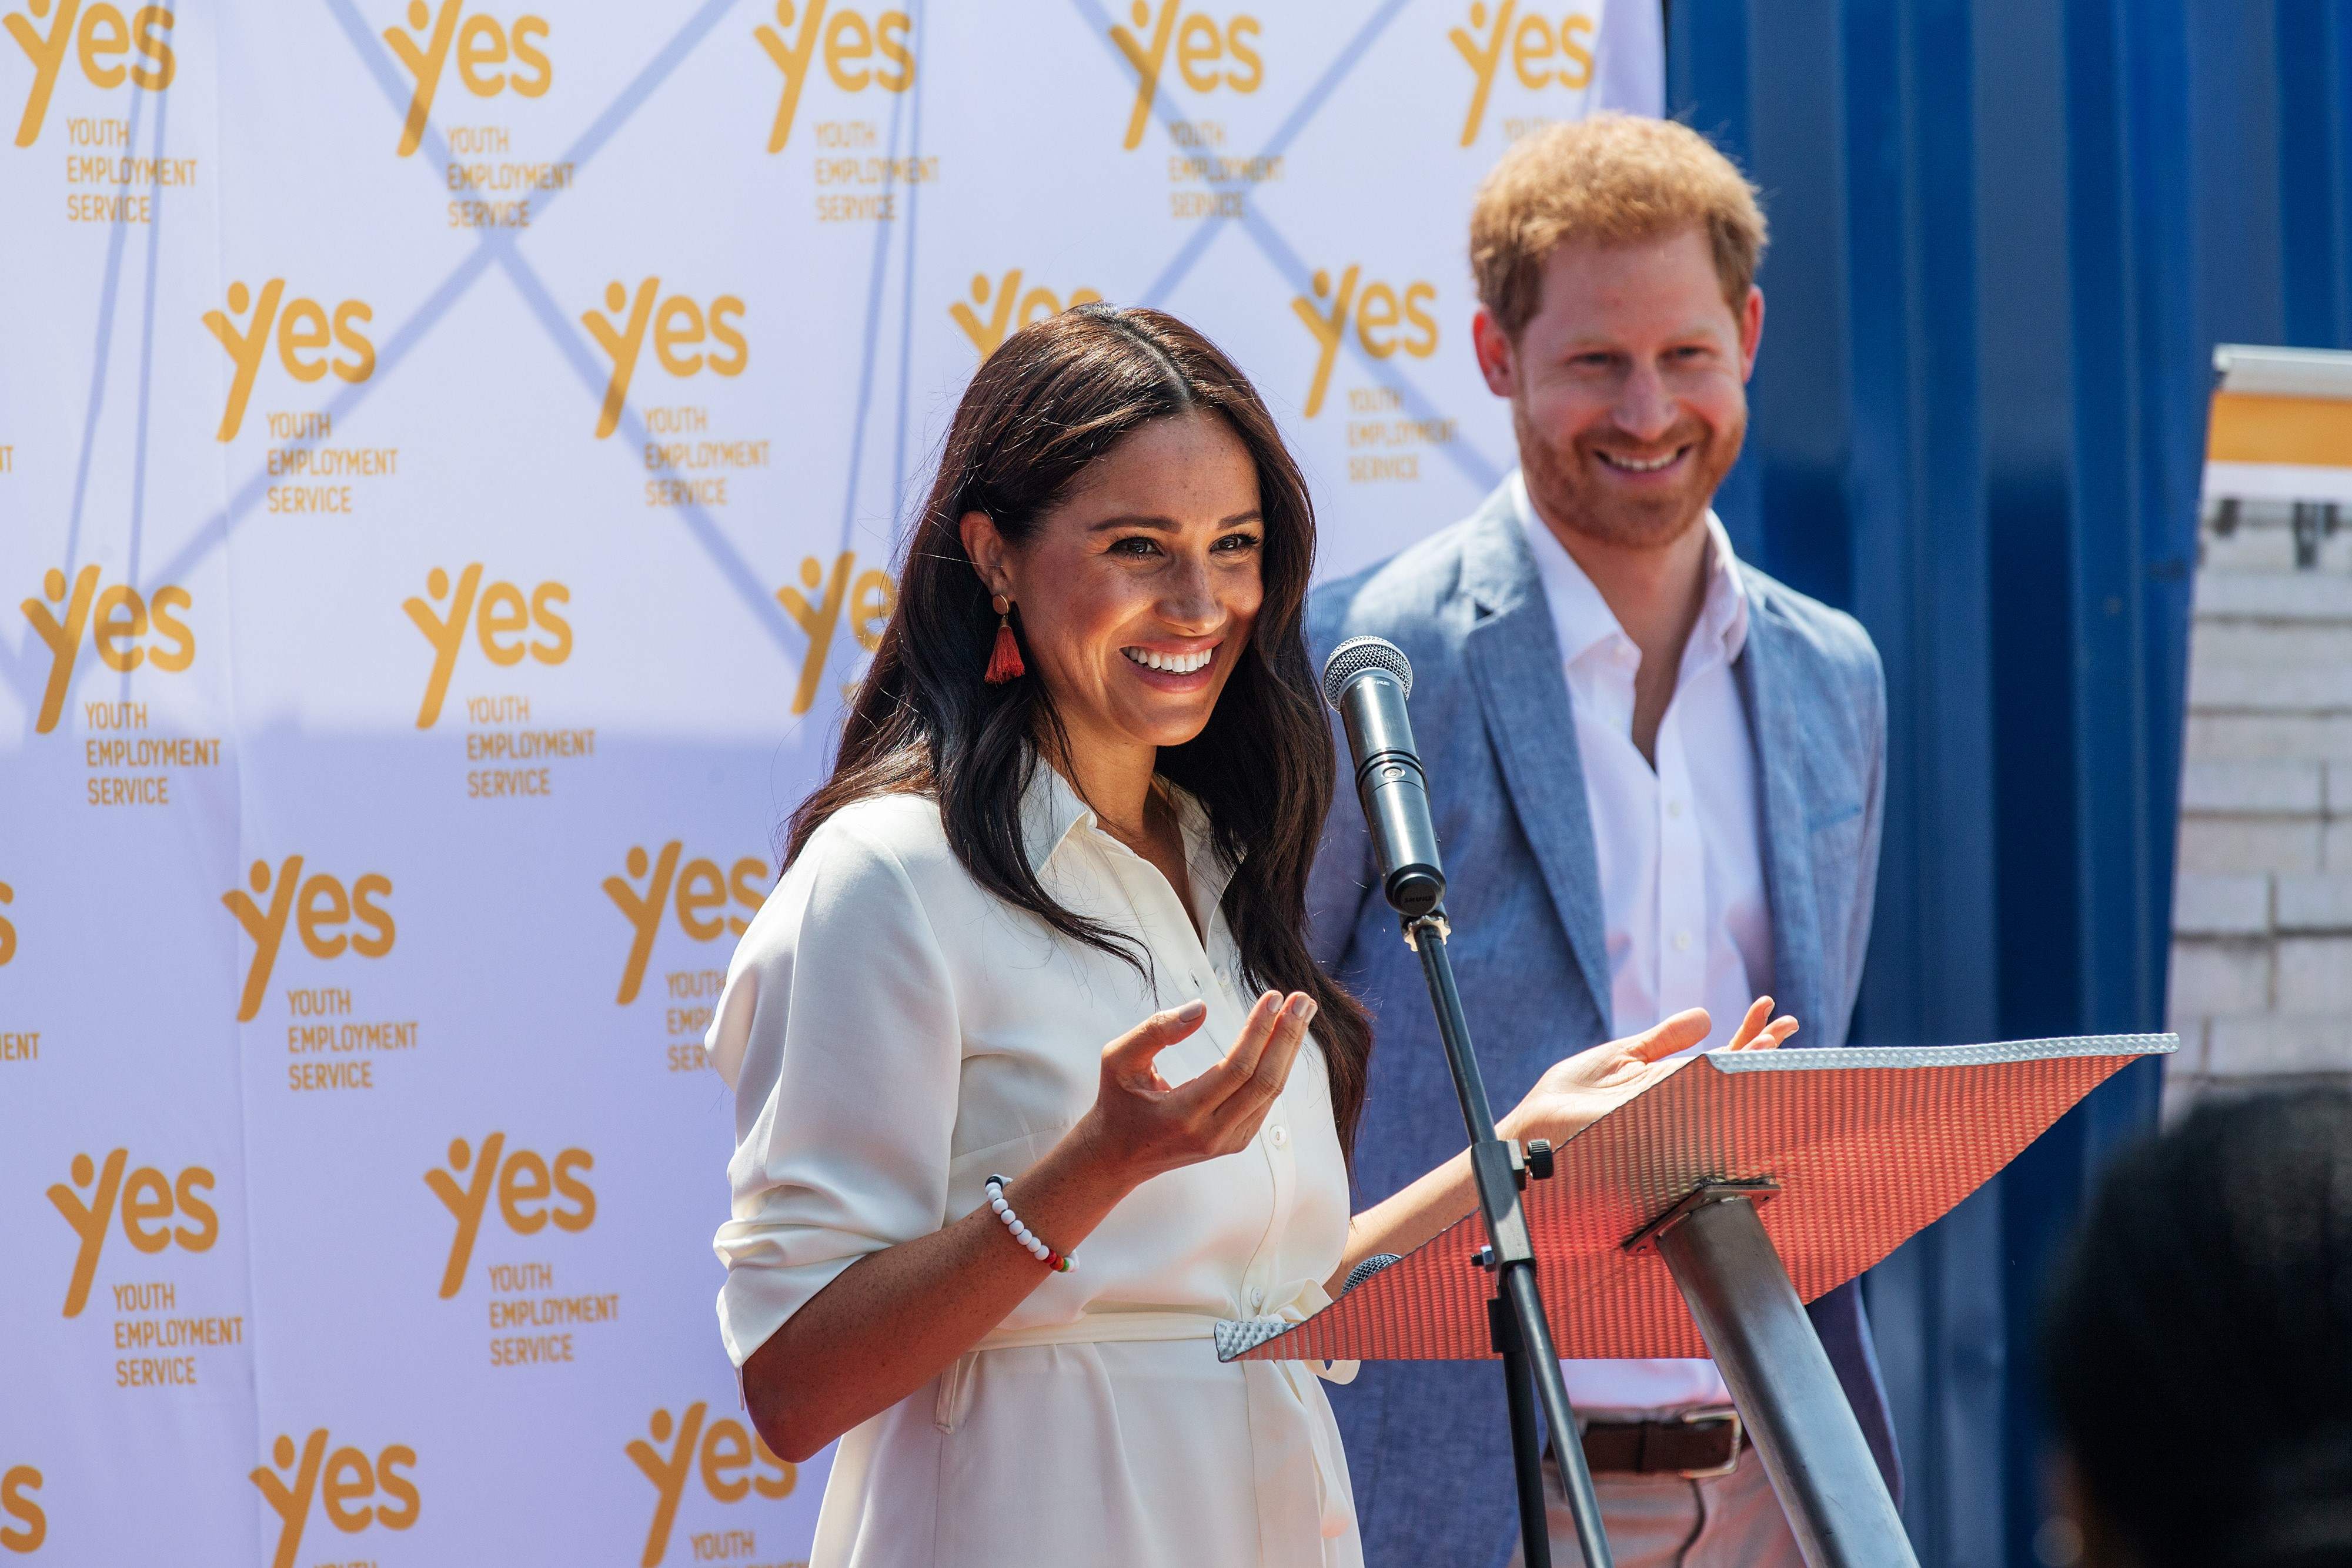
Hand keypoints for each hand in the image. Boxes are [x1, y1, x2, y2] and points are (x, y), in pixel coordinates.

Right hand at [1075, 991, 1317, 1185]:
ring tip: (1301, 1012)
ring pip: (1272, 1092)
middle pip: (1265, 1081)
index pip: (1236, 1069)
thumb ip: (1155, 1031)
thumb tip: (1201, 1009)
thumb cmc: (1118, 1102)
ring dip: (1289, 1049)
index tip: (1272, 998)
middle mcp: (1212, 1133)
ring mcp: (1228, 1141)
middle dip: (1287, 1036)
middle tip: (1302, 1000)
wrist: (1118, 1157)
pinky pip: (1266, 1101)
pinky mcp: (1236, 1141)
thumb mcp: (1117, 1059)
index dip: (1259, 1031)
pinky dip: (1280, 1067)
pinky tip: (1286, 1040)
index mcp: (1183, 1114)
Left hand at [1497, 997, 1796, 1146]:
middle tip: (1787, 1023)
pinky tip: (1736, 1071)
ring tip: (1773, 1041)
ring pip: (1723, 1092)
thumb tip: (1706, 1016)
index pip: (1722, 1055)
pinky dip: (1719, 1094)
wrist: (1540, 1123)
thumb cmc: (1575, 1092)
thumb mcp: (1625, 1053)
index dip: (1747, 1033)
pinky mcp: (1656, 1127)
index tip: (1768, 1006)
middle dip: (1761, 1049)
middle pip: (1732, 1072)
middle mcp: (1680, 1099)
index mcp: (1673, 1080)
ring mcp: (1672, 1115)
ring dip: (1748, 1067)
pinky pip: (1696, 1112)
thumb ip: (1665, 1037)